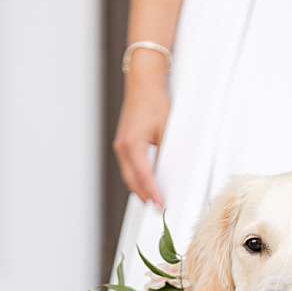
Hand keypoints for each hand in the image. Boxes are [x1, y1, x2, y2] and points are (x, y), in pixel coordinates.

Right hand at [114, 73, 171, 206]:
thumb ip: (166, 151)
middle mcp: (122, 148)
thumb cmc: (154, 100)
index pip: (144, 176)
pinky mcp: (123, 143)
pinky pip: (129, 166)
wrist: (142, 82)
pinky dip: (137, 177)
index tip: (161, 205)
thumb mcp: (166, 127)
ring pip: (129, 175)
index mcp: (132, 145)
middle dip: (145, 196)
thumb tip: (170, 170)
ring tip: (154, 199)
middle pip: (133, 181)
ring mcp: (121, 146)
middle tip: (159, 208)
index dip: (153, 193)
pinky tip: (147, 182)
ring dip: (140, 188)